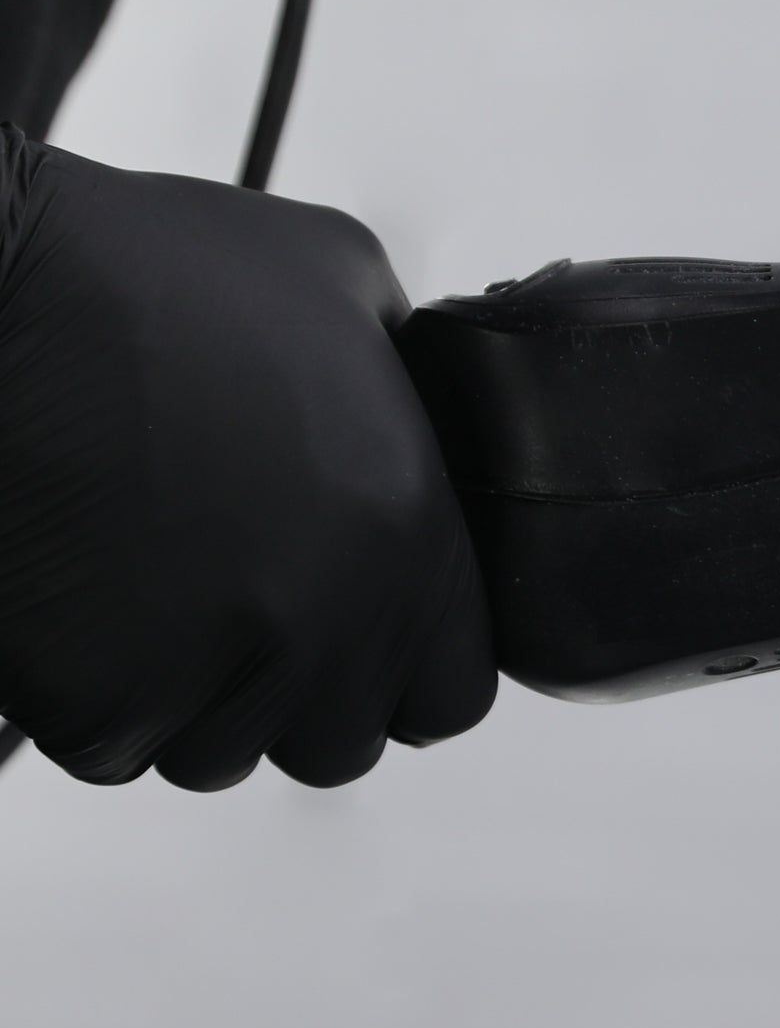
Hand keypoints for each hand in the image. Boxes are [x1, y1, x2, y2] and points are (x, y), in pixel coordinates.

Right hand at [0, 131, 494, 786]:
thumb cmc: (140, 276)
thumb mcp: (340, 278)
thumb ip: (401, 373)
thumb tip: (416, 404)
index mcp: (410, 538)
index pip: (453, 695)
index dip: (406, 670)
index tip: (364, 633)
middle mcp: (328, 625)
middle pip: (338, 740)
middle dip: (297, 692)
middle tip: (244, 606)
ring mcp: (213, 678)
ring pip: (218, 750)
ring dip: (191, 693)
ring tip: (148, 579)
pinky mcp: (100, 708)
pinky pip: (112, 745)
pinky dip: (94, 692)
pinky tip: (80, 592)